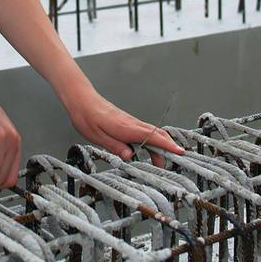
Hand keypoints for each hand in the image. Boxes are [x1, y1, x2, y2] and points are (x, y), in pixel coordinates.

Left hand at [64, 90, 185, 166]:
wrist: (81, 100)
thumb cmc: (86, 117)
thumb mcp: (96, 136)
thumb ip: (115, 146)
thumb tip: (129, 156)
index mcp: (125, 127)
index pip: (151, 137)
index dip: (167, 145)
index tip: (179, 152)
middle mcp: (131, 123)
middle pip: (156, 134)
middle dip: (168, 148)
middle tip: (174, 161)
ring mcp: (130, 121)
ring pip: (152, 132)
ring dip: (160, 145)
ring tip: (160, 160)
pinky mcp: (127, 122)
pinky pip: (144, 131)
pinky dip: (152, 140)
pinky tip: (149, 148)